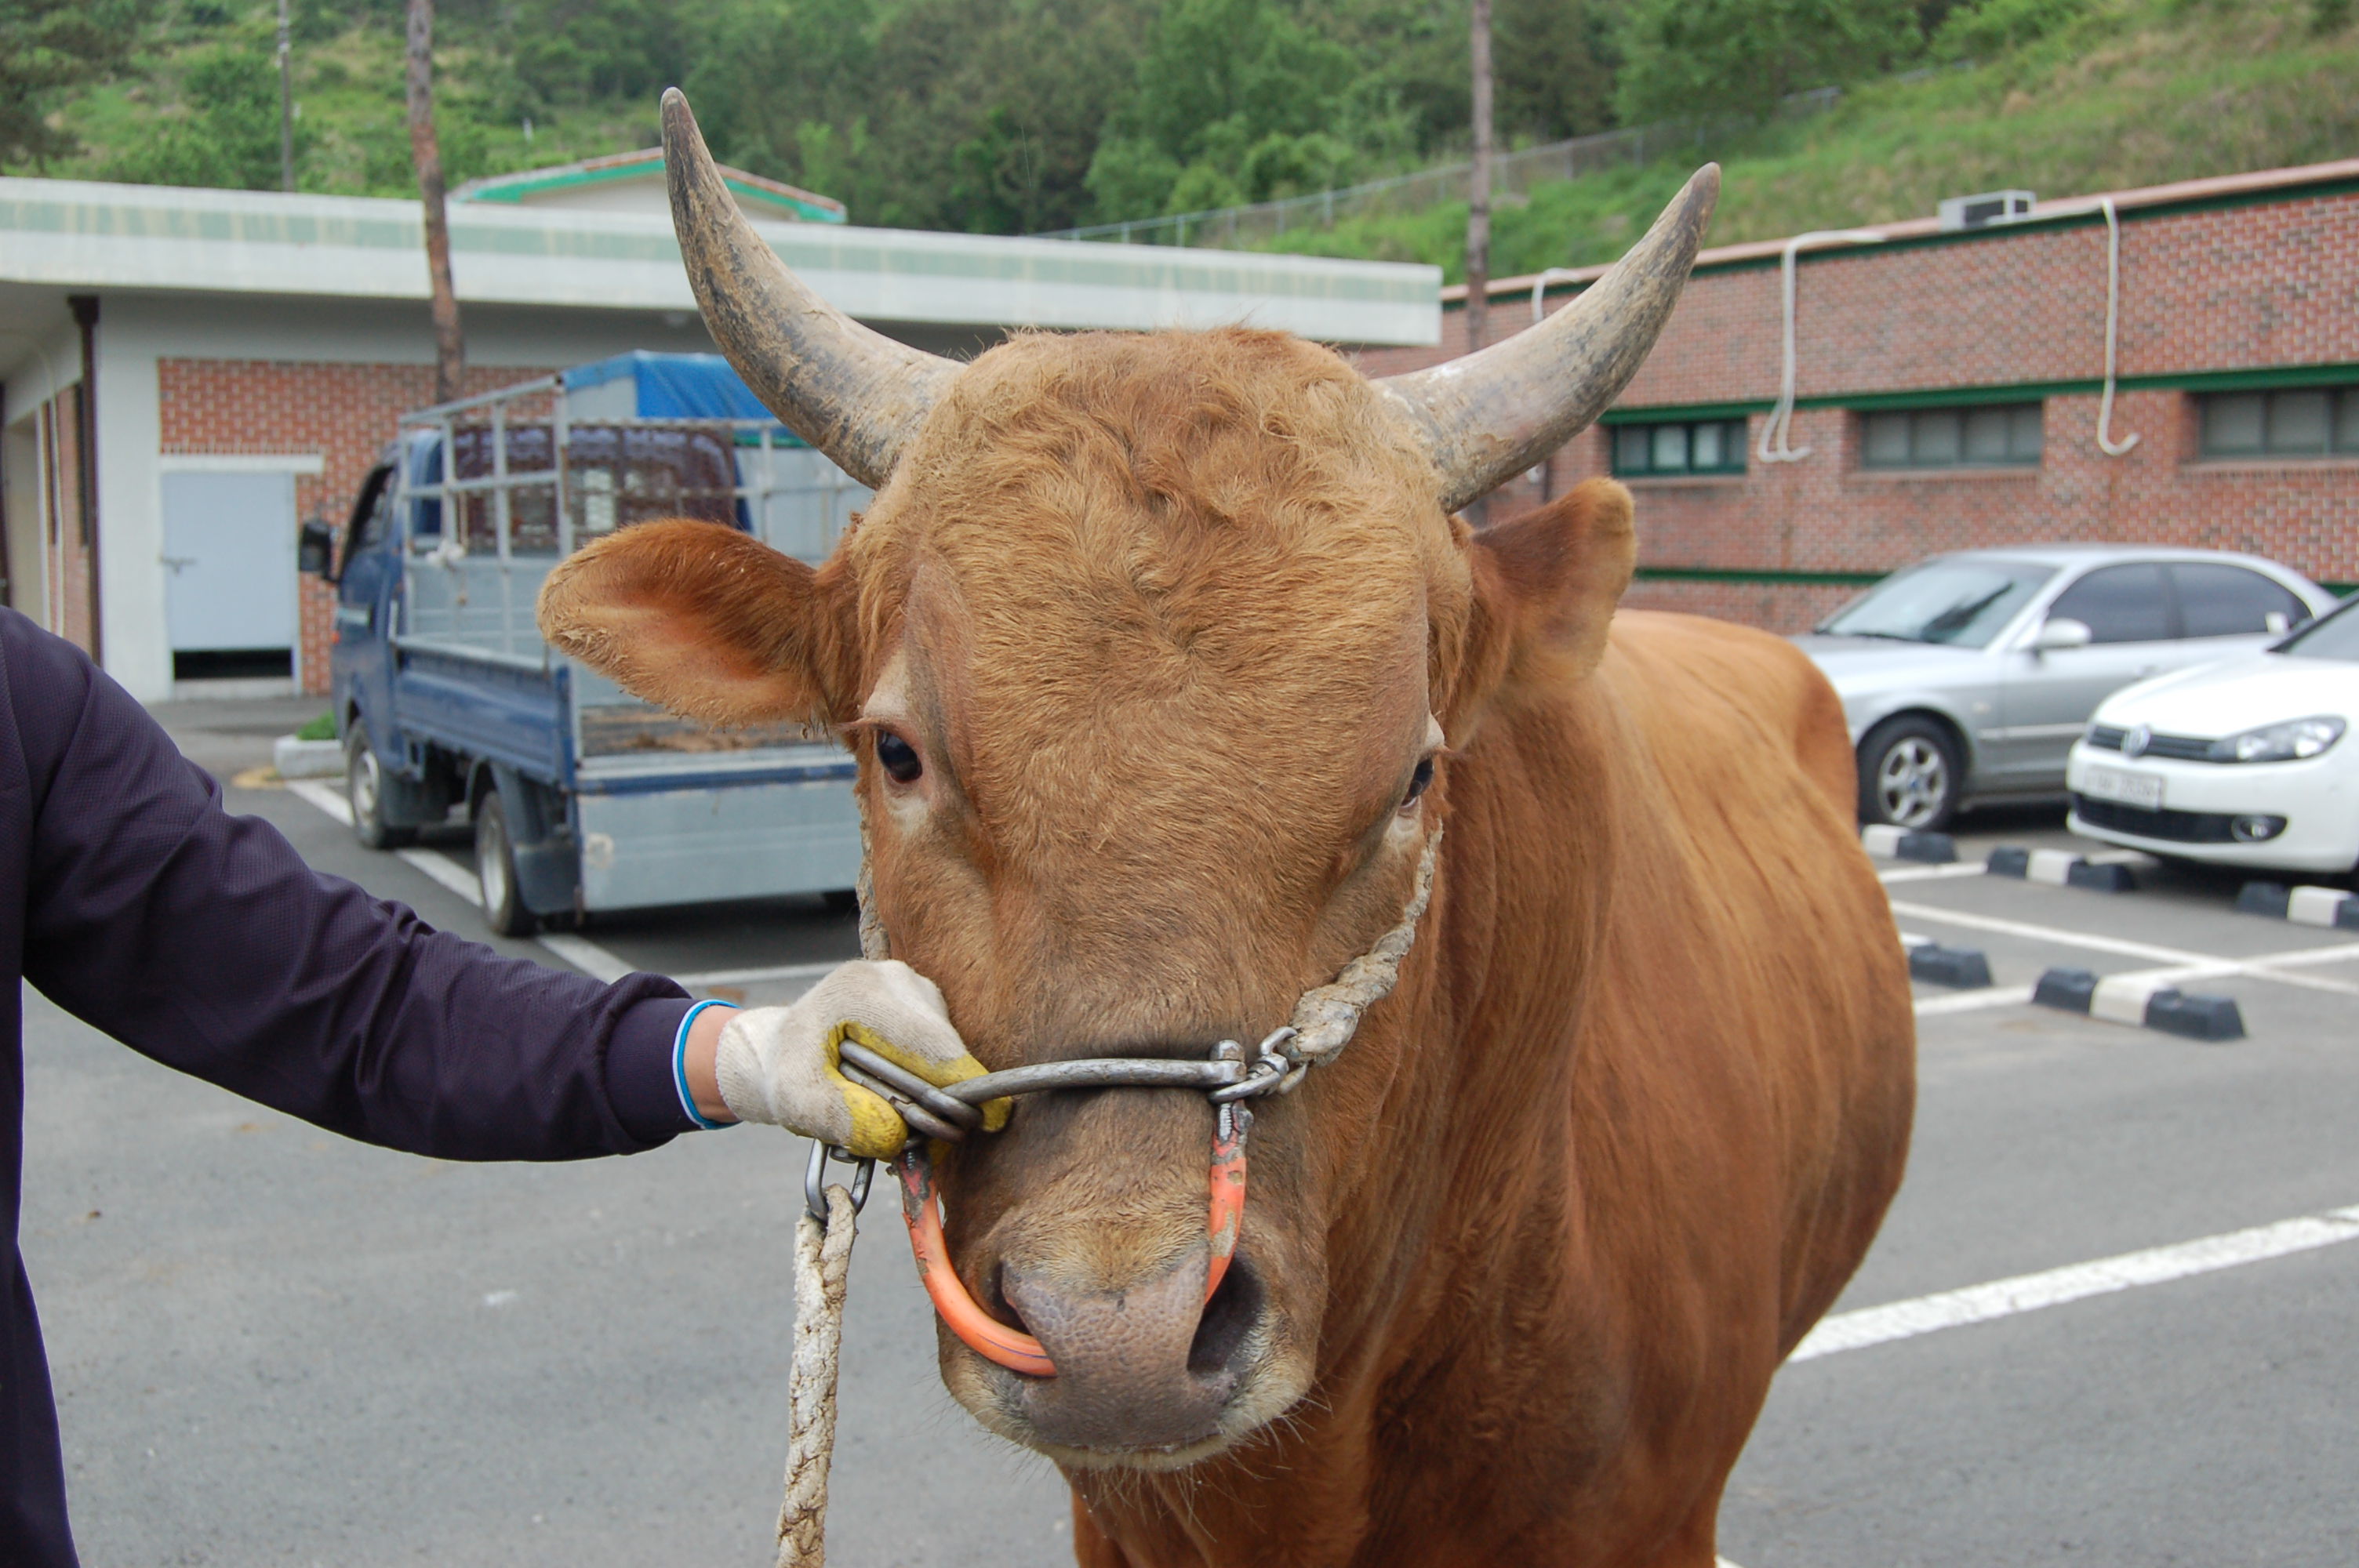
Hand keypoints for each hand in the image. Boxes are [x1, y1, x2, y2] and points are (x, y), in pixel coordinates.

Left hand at [709, 960, 1008, 1157]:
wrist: (780, 1051)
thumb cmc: (788, 1074)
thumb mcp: (798, 1104)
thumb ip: (841, 1118)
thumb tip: (895, 1137)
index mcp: (859, 991)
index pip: (925, 1041)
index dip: (960, 1082)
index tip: (988, 1118)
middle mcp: (894, 978)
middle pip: (944, 1046)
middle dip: (941, 1098)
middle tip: (917, 1142)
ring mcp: (914, 986)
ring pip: (949, 1050)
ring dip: (934, 1090)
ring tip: (891, 1112)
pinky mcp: (925, 1001)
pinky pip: (945, 1049)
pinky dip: (933, 1080)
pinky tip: (901, 1095)